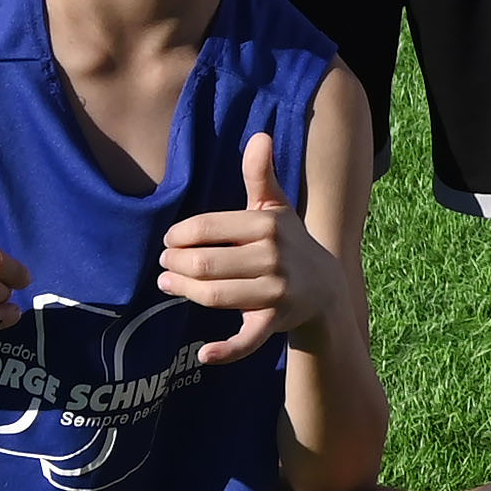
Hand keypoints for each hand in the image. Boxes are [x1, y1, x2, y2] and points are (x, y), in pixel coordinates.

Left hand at [150, 130, 349, 366]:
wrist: (326, 289)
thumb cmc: (289, 242)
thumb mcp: (276, 208)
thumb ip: (262, 174)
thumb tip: (260, 135)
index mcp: (268, 225)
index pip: (209, 227)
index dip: (181, 235)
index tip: (170, 241)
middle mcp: (273, 258)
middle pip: (207, 263)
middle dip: (177, 264)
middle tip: (165, 264)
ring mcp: (275, 292)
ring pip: (215, 295)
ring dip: (184, 290)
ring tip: (168, 283)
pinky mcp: (275, 323)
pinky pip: (248, 340)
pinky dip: (226, 351)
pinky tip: (203, 354)